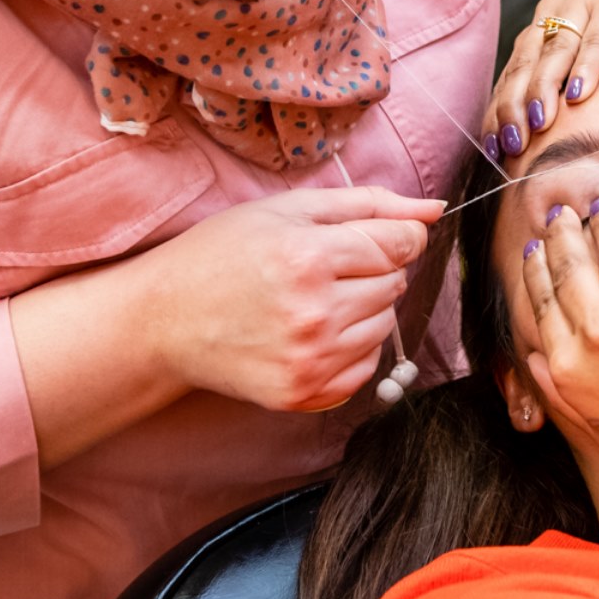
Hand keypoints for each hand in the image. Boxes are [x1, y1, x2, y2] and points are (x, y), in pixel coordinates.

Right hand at [143, 187, 443, 410]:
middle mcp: (313, 313)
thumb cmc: (224, 253)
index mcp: (307, 256)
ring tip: (316, 298)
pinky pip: (367, 365)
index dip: (395, 236)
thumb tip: (435, 210)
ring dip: (364, 308)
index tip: (374, 237)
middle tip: (324, 267)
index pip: (400, 244)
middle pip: (394, 282)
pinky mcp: (303, 394)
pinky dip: (352, 346)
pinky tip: (312, 331)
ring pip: (386, 324)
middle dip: (372, 269)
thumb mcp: (291, 209)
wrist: (164, 321)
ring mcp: (309, 359)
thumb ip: (370, 205)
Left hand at [485, 0, 598, 158]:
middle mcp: (559, 10)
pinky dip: (587, 67)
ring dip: (544, 88)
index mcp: (544, 29)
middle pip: (526, 61)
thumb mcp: (597, 87)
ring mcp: (588, 1)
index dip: (500, 111)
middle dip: (515, 104)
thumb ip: (565, 105)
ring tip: (539, 122)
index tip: (493, 149)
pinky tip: (579, 96)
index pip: (512, 73)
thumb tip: (531, 154)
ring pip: (556, 48)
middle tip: (514, 142)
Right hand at [521, 195, 598, 516]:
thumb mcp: (598, 428)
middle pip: (570, 268)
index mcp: (571, 368)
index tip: (534, 249)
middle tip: (560, 214)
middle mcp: (597, 333)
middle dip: (562, 235)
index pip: (543, 303)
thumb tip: (530, 355)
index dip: (537, 270)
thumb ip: (558, 390)